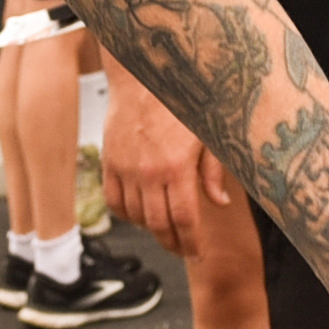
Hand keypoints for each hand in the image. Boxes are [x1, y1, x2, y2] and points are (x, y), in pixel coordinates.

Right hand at [102, 76, 228, 254]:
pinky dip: (126, 214)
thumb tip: (218, 202)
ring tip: (165, 230)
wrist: (144, 76)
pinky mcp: (109, 162)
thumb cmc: (181, 101)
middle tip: (183, 249)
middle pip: (158, 224)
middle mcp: (148, 172)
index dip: (192, 242)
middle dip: (173, 243)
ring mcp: (125, 169)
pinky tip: (138, 214)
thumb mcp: (208, 134)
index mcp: (176, 167)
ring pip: (135, 216)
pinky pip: (113, 201)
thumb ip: (213, 171)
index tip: (198, 253)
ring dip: (151, 229)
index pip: (184, 219)